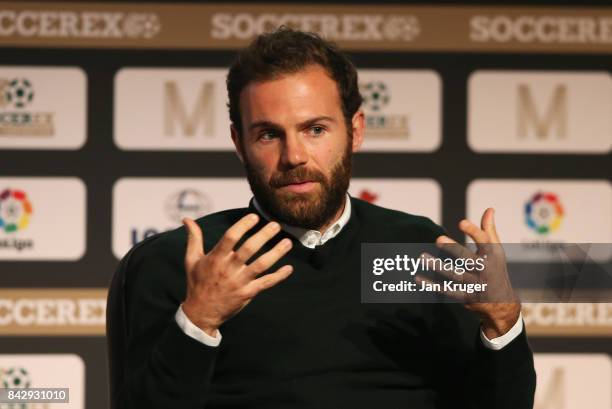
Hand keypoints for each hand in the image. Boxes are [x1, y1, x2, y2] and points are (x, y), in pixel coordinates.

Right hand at [181, 214, 292, 336]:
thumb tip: (187, 219)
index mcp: (215, 258)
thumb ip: (193, 238)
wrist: (200, 313)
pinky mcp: (247, 293)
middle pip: (249, 249)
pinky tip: (289, 268)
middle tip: (276, 225)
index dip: (243, 226)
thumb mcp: (191, 260)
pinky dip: (279, 276)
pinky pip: (266, 283)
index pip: (230, 237)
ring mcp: (239, 282)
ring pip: (261, 265)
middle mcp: (229, 269)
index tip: (254, 217)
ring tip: (288, 242)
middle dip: (264, 235)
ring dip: (276, 253)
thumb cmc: (197, 283)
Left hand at [416, 208, 520, 338]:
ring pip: (455, 275)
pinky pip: (448, 291)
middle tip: (438, 239)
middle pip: (468, 259)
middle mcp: (485, 270)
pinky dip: (432, 286)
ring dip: (438, 267)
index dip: (473, 231)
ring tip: (422, 257)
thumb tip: (489, 209)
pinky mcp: (466, 297)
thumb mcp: (496, 251)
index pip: (484, 241)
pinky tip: (418, 278)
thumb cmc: (495, 269)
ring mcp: (476, 285)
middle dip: (454, 249)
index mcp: (492, 256)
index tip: (461, 222)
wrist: (502, 303)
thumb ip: (489, 230)